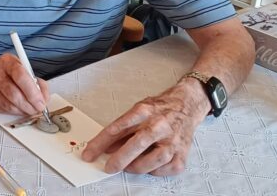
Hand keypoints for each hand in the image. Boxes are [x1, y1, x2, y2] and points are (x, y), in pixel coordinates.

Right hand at [0, 53, 49, 115]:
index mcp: (6, 61)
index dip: (33, 92)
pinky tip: (16, 108)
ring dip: (22, 110)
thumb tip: (43, 97)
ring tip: (28, 109)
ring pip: (9, 105)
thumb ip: (34, 81)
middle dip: (29, 105)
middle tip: (37, 109)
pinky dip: (12, 112)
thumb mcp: (20, 67)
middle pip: (14, 94)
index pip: (21, 76)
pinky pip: (2, 110)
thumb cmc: (3, 72)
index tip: (41, 101)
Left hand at [81, 79, 209, 175]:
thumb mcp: (137, 110)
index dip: (100, 142)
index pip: (118, 127)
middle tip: (108, 167)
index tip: (89, 153)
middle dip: (119, 159)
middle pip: (136, 144)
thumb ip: (122, 129)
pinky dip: (153, 171)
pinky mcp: (182, 154)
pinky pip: (165, 169)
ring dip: (136, 167)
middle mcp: (159, 124)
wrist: (187, 105)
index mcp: (144, 110)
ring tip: (127, 167)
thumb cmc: (159, 109)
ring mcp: (173, 140)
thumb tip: (106, 148)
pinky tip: (148, 166)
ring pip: (153, 160)